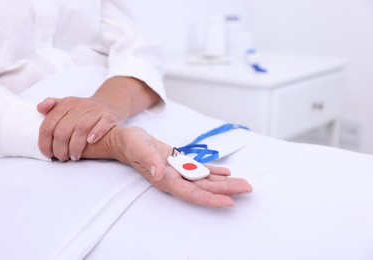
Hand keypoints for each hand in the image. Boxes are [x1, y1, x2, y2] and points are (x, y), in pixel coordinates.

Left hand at [37, 96, 117, 160]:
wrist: (109, 104)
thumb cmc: (83, 111)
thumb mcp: (66, 106)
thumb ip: (51, 108)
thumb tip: (39, 108)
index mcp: (66, 104)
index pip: (48, 125)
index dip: (45, 143)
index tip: (48, 154)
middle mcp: (80, 105)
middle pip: (63, 130)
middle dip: (60, 148)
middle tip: (62, 158)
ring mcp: (96, 110)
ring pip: (81, 128)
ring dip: (75, 146)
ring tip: (74, 156)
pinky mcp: (110, 116)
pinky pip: (103, 124)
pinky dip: (96, 133)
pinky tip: (90, 142)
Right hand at [108, 126, 252, 207]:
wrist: (127, 140)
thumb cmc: (130, 143)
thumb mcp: (137, 146)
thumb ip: (148, 159)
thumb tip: (158, 173)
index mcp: (165, 179)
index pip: (190, 193)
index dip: (209, 199)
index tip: (229, 202)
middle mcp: (174, 178)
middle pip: (203, 188)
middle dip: (226, 190)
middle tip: (247, 189)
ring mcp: (178, 172)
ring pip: (205, 180)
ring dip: (225, 183)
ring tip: (244, 183)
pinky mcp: (180, 163)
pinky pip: (200, 170)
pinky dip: (214, 172)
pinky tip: (227, 173)